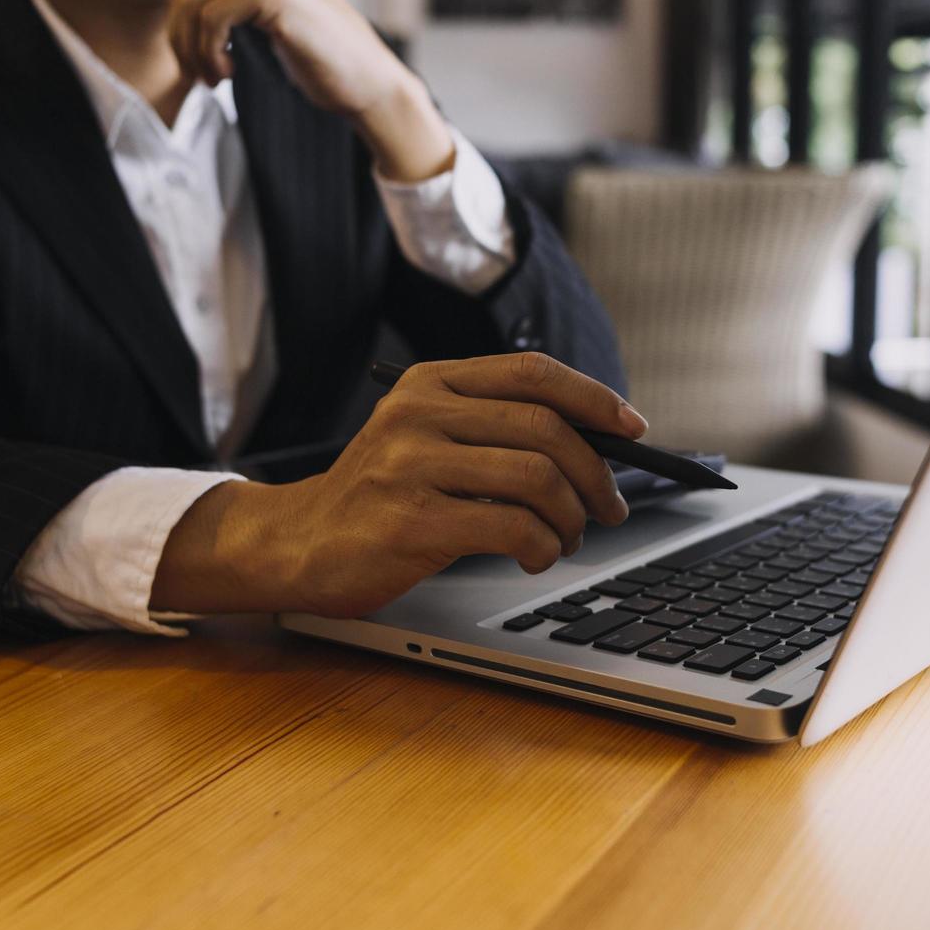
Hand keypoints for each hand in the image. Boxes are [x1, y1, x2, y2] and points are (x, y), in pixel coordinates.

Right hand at [151, 353, 647, 618]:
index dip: (593, 398)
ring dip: (572, 517)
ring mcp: (411, 466)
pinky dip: (542, 546)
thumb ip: (490, 429)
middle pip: (546, 429)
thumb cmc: (377, 498)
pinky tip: (535, 557)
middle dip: (596, 473)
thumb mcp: (423, 438)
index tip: (632, 428)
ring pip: (536, 478)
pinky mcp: (411, 522)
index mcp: (430, 383)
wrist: (296, 544)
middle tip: (608, 508)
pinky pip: (511, 528)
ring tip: (568, 538)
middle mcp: (419, 414)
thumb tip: (595, 445)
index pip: (532, 372)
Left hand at [166, 0, 453, 180]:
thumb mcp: (265, 21)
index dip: (179, 19)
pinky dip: (208, 53)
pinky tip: (227, 73)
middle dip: (181, 37)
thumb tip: (176, 4)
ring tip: (214, 79)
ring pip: (193, 2)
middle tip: (201, 75)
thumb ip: (228, 2)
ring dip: (193, 50)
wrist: (368, 83)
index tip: (195, 57)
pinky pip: (211, 17)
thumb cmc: (319, 60)